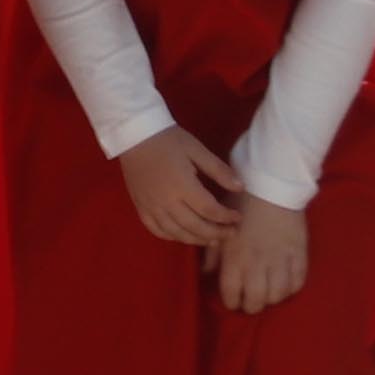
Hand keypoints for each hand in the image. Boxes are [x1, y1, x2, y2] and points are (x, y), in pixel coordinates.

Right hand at [115, 128, 244, 252]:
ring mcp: (151, 206)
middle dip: (217, 233)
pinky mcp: (140, 207)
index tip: (238, 217)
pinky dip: (172, 237)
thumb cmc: (168, 140)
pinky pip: (157, 230)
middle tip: (231, 233)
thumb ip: (219, 170)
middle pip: (195, 226)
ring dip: (197, 239)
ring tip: (212, 239)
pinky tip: (184, 235)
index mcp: (182, 185)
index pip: (209, 210)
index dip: (227, 217)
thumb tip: (240, 188)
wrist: (134, 135)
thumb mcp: (196, 149)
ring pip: (177, 233)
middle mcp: (166, 201)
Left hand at [215, 194, 311, 315]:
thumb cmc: (239, 204)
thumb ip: (213, 254)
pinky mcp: (299, 255)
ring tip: (267, 294)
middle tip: (250, 303)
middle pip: (256, 300)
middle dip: (251, 306)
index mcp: (235, 257)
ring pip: (278, 295)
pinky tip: (285, 285)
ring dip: (272, 299)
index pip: (232, 293)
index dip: (231, 302)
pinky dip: (291, 289)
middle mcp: (257, 264)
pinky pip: (298, 282)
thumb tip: (207, 274)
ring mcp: (281, 261)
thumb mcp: (219, 228)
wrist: (270, 187)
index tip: (232, 301)